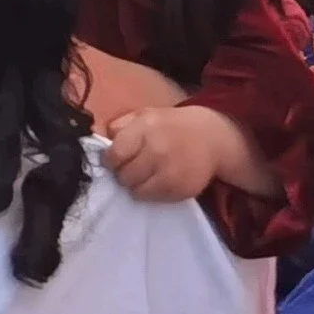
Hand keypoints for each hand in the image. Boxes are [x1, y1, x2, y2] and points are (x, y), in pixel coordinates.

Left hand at [104, 101, 255, 203]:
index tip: (114, 159)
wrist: (211, 138)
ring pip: (136, 191)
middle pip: (123, 175)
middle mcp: (157, 151)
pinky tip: (157, 181)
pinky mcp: (180, 190)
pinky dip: (150, 192)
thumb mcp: (144, 115)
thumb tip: (101, 142)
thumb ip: (120, 126)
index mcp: (145, 129)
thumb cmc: (171, 126)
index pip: (115, 154)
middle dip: (122, 173)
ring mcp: (170, 173)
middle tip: (130, 168)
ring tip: (143, 175)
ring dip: (135, 185)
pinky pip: (152, 199)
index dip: (110, 159)